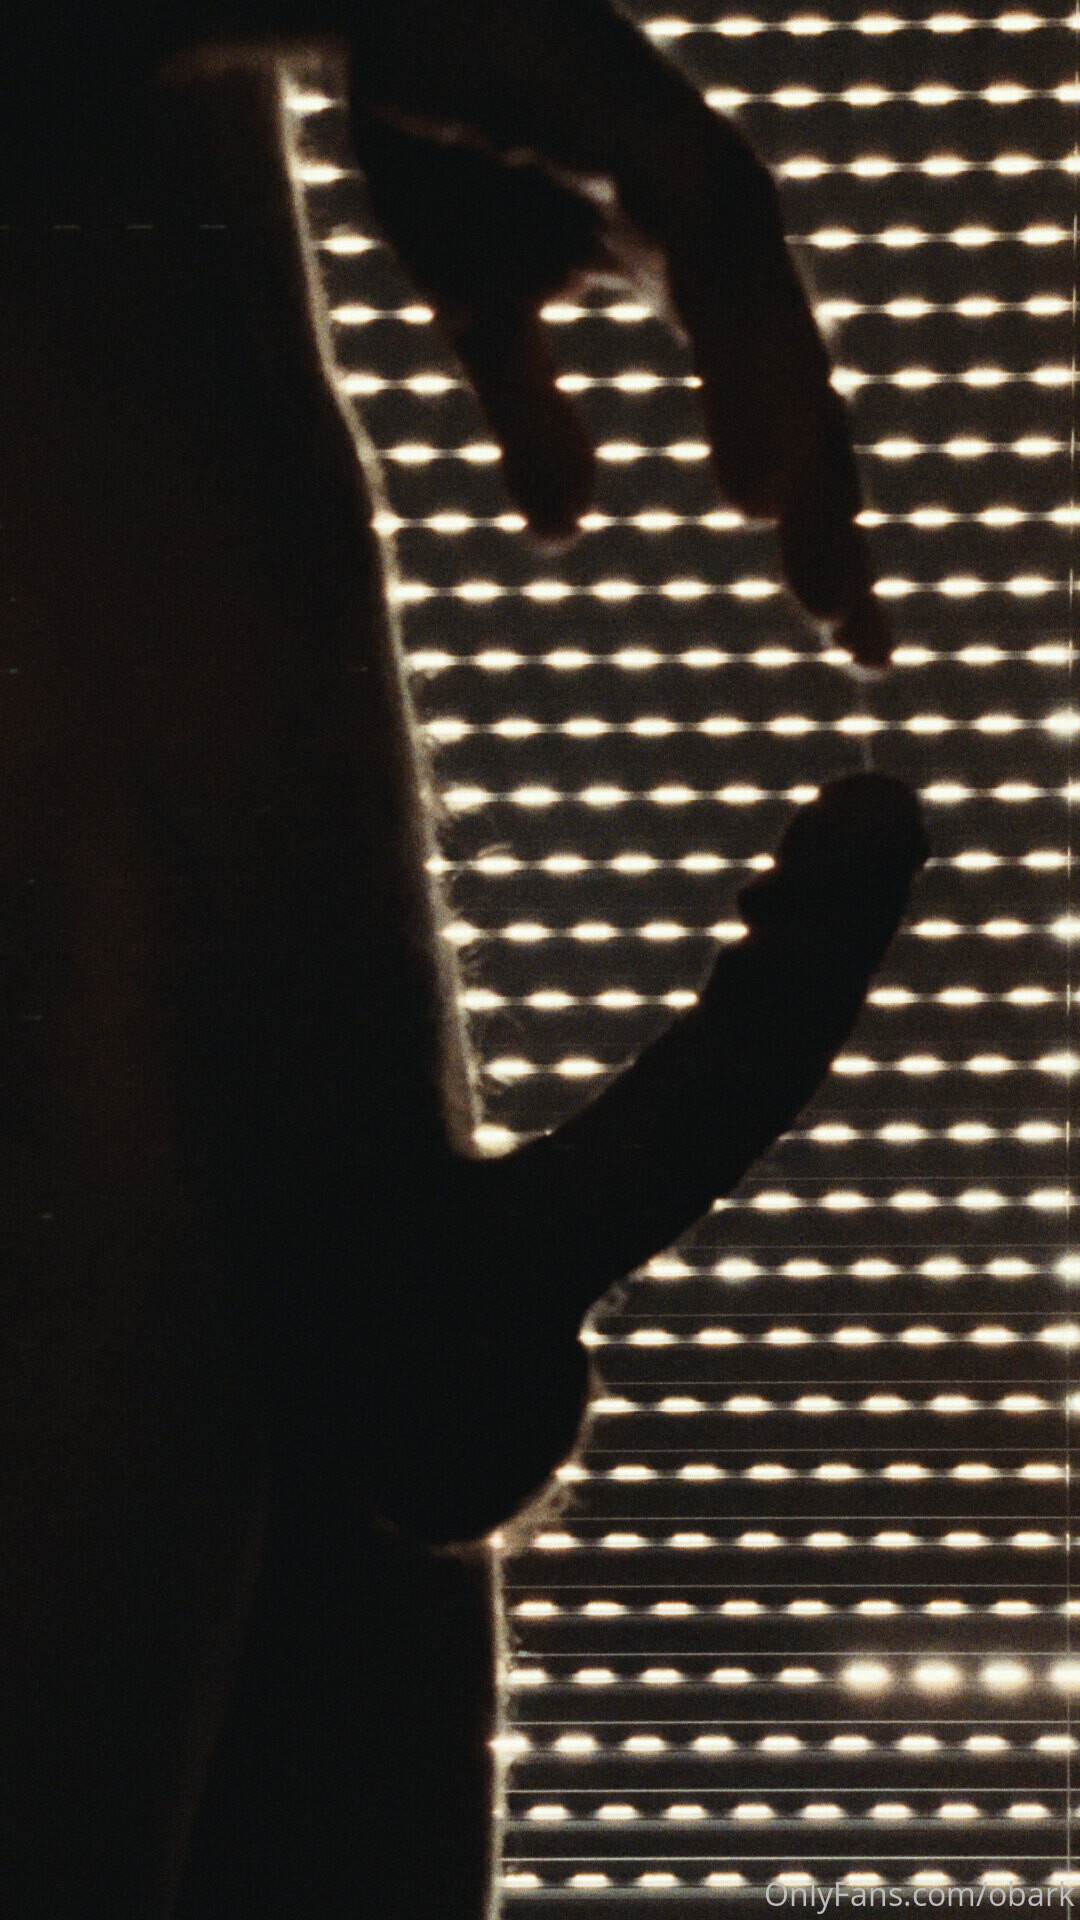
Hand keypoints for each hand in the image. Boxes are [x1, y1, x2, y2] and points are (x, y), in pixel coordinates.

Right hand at [343, 0, 888, 665]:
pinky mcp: (649, 125)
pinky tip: (749, 473)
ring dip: (792, 453)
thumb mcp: (479, 311)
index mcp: (695, 277)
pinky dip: (741, 365)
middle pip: (803, 392)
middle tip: (857, 644)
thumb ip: (533, 414)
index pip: (779, 421)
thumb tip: (569, 529)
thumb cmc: (444, 143)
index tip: (854, 642)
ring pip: (774, 334)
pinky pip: (712, 260)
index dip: (819, 529)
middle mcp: (716, 228)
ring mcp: (690, 168)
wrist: (383, 7)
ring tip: (809, 574)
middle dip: (832, 520)